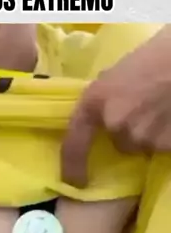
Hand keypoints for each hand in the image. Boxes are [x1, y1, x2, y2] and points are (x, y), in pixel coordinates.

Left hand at [61, 26, 170, 186]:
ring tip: (164, 108)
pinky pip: (164, 146)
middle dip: (130, 130)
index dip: (72, 165)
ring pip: (143, 145)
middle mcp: (115, 124)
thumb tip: (104, 108)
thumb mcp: (121, 69)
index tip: (75, 180)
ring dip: (151, 133)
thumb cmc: (159, 52)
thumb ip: (108, 94)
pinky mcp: (167, 146)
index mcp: (96, 101)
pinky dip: (168, 136)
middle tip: (147, 107)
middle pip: (119, 142)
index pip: (74, 143)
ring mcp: (143, 137)